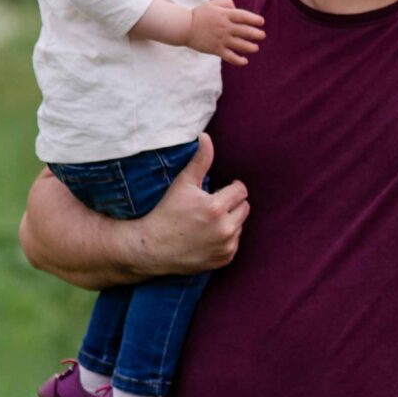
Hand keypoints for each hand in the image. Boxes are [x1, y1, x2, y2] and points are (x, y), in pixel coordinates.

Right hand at [134, 135, 249, 272]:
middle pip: (244, 208)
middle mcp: (224, 229)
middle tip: (214, 203)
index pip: (241, 191)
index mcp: (215, 208)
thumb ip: (200, 160)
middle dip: (232, 203)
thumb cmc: (166, 212)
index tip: (224, 187)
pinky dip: (226, 238)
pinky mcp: (224, 259)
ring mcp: (225, 246)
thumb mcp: (182, 184)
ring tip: (209, 220)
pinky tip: (208, 235)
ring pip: (240, 225)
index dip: (233, 187)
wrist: (152, 247)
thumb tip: (206, 137)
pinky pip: (235, 243)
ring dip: (230, 220)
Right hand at [187, 0, 264, 62]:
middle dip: (256, 34)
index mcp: (224, 15)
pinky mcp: (216, 49)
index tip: (261, 22)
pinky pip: (230, 57)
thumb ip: (226, 4)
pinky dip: (238, 60)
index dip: (254, 19)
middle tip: (262, 36)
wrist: (184, 27)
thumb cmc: (199, 14)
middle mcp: (224, 27)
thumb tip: (237, 8)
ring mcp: (220, 39)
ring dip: (250, 47)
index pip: (243, 16)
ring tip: (255, 48)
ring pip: (240, 45)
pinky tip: (245, 61)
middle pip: (245, 31)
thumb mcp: (212, 4)